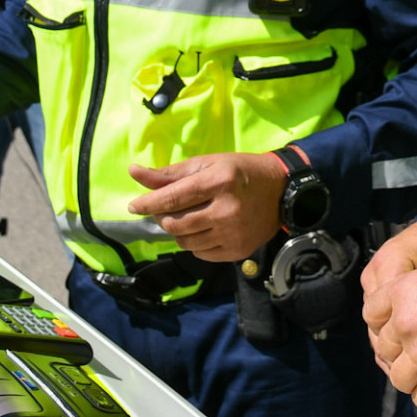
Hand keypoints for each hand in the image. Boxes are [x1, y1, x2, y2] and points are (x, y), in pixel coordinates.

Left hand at [125, 152, 285, 261]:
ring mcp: (233, 233)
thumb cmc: (241, 171)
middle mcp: (226, 210)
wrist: (282, 191)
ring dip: (178, 231)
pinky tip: (204, 228)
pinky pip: (200, 253)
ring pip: (184, 242)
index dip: (148, 203)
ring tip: (188, 217)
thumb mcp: (209, 163)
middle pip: (175, 223)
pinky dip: (194, 243)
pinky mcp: (237, 251)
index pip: (173, 198)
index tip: (133, 206)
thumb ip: (171, 172)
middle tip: (167, 208)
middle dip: (163, 217)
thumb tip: (134, 172)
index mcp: (219, 181)